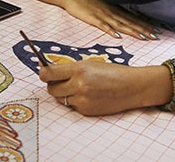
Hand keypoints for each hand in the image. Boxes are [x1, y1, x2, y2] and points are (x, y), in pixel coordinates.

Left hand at [39, 60, 168, 115]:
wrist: (131, 87)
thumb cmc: (112, 72)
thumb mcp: (90, 64)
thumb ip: (71, 68)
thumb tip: (51, 71)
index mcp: (79, 69)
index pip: (48, 74)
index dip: (43, 73)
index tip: (43, 72)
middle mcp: (79, 85)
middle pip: (51, 89)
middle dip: (53, 85)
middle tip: (59, 81)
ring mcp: (82, 99)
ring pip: (61, 99)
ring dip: (65, 94)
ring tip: (78, 87)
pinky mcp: (86, 110)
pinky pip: (72, 106)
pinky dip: (76, 101)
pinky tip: (88, 95)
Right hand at [60, 0, 158, 40]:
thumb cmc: (87, 3)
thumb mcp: (103, 7)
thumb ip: (114, 15)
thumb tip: (124, 23)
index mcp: (115, 10)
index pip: (133, 19)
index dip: (145, 25)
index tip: (157, 31)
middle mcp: (112, 12)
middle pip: (130, 22)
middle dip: (144, 29)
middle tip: (156, 36)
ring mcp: (103, 15)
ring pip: (120, 24)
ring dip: (132, 31)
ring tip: (144, 37)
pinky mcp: (92, 18)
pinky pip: (103, 25)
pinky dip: (111, 30)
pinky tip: (118, 36)